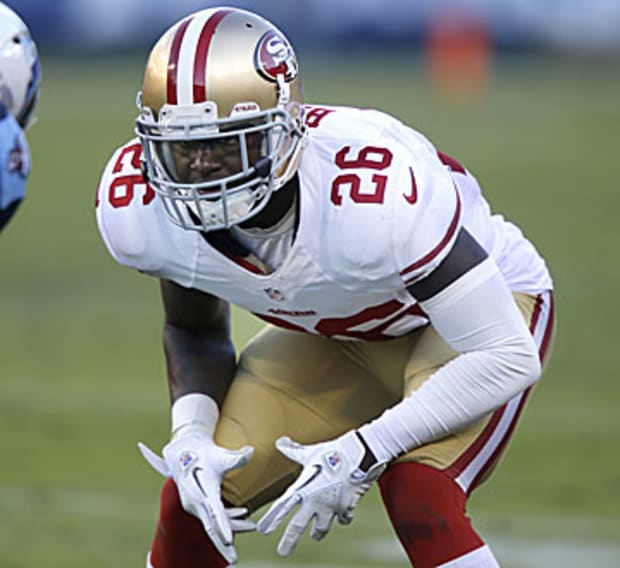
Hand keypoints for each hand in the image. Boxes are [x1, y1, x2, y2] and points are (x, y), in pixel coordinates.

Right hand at [138, 427, 253, 564]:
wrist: (184, 449)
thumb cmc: (205, 452)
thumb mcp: (220, 455)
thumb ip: (236, 458)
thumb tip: (251, 451)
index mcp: (201, 492)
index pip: (213, 512)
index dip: (221, 526)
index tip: (227, 540)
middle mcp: (195, 502)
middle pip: (210, 526)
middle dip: (222, 544)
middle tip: (233, 559)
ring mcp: (194, 506)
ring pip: (211, 524)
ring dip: (227, 533)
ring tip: (241, 544)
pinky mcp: (197, 505)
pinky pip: (211, 518)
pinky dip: (225, 523)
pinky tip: (242, 520)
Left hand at [257, 431, 386, 555]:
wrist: (359, 455)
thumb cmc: (333, 451)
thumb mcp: (310, 453)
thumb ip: (293, 451)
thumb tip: (280, 442)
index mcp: (303, 487)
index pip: (282, 507)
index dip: (272, 518)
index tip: (263, 530)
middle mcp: (314, 501)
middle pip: (297, 527)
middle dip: (289, 541)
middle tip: (282, 552)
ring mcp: (330, 507)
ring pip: (321, 529)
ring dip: (317, 532)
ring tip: (315, 535)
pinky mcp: (346, 508)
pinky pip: (343, 518)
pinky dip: (342, 517)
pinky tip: (341, 515)